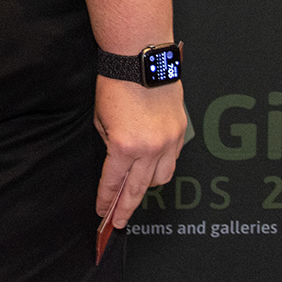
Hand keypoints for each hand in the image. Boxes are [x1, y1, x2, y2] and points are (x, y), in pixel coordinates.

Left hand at [92, 78, 184, 227]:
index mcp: (124, 146)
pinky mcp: (181, 133)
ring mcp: (169, 142)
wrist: (141, 59)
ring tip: (133, 192)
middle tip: (117, 222)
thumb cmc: (115, 84)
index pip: (113, 182)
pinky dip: (161, 168)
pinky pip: (172, 161)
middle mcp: (150, 148)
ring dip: (145, 187)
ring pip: (160, 179)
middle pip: (138, 189)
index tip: (102, 212)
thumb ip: (109, 143)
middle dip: (125, 207)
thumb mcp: (100, 118)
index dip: (106, 199)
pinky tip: (151, 170)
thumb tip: (117, 159)